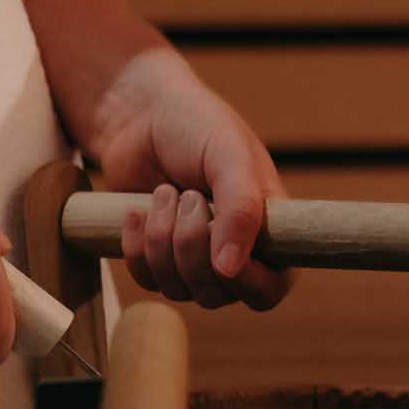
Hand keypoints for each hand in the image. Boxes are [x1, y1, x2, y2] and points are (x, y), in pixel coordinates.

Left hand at [80, 46, 291, 309]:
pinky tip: (138, 210)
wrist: (140, 115)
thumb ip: (241, 209)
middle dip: (193, 246)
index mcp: (268, 229)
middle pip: (218, 293)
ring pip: (178, 289)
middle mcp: (234, 252)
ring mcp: (193, 260)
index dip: (249, 282)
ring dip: (163, 240)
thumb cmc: (197, 126)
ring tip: (164, 192)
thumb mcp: (229, 156)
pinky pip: (145, 280)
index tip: (223, 247)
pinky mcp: (156, 259)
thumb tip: (230, 270)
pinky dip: (137, 245)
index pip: (270, 289)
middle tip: (188, 195)